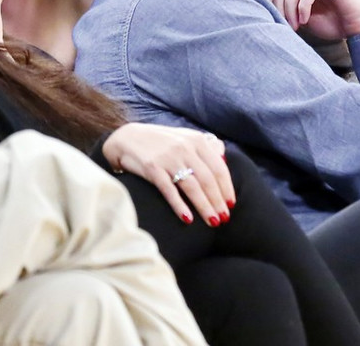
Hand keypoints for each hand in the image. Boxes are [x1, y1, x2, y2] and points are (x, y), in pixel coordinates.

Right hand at [103, 123, 234, 225]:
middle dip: (218, 201)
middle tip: (224, 218)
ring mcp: (168, 158)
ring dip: (204, 206)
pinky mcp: (153, 169)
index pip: (218, 167)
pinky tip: (188, 219)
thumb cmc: (160, 141)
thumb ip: (204, 146)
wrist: (127, 138)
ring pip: (192, 187)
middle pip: (207, 179)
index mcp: (196, 140)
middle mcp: (185, 148)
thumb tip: (223, 158)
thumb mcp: (184, 137)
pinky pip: (170, 190)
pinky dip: (180, 205)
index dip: (227, 187)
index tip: (232, 204)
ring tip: (212, 221)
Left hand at [265, 0, 359, 38]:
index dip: (272, 2)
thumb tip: (264, 8)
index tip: (278, 22)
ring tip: (296, 25)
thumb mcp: (302, 17)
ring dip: (290, 10)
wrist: (358, 27)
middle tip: (287, 26)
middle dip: (279, 7)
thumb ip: (287, 8)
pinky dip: (303, 7)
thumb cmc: (332, 23)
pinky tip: (305, 20)